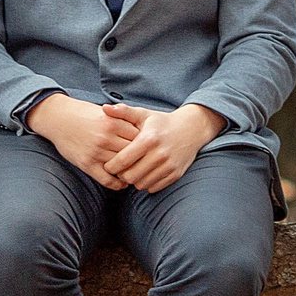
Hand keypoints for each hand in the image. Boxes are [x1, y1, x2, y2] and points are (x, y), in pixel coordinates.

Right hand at [25, 95, 143, 189]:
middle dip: (141, 160)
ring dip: (130, 173)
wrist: (57, 118)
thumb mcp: (106, 112)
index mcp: (113, 122)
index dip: (147, 145)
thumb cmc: (84, 114)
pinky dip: (117, 184)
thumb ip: (124, 120)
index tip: (150, 151)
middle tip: (147, 166)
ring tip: (136, 176)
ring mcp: (96, 151)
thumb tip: (145, 132)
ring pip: (122, 168)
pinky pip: (107, 179)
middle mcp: (106, 137)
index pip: (140, 138)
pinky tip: (121, 184)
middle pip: (133, 154)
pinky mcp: (86, 163)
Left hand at [103, 103, 225, 193]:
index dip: (111, 166)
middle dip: (121, 175)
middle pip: (130, 176)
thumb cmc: (161, 122)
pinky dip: (146, 183)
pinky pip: (153, 188)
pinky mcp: (175, 174)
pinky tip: (144, 173)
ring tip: (132, 170)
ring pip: (141, 184)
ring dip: (133, 180)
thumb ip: (123, 112)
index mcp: (149, 139)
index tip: (108, 164)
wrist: (191, 129)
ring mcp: (169, 166)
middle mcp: (160, 154)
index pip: (123, 160)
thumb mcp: (143, 114)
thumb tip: (104, 108)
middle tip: (119, 169)